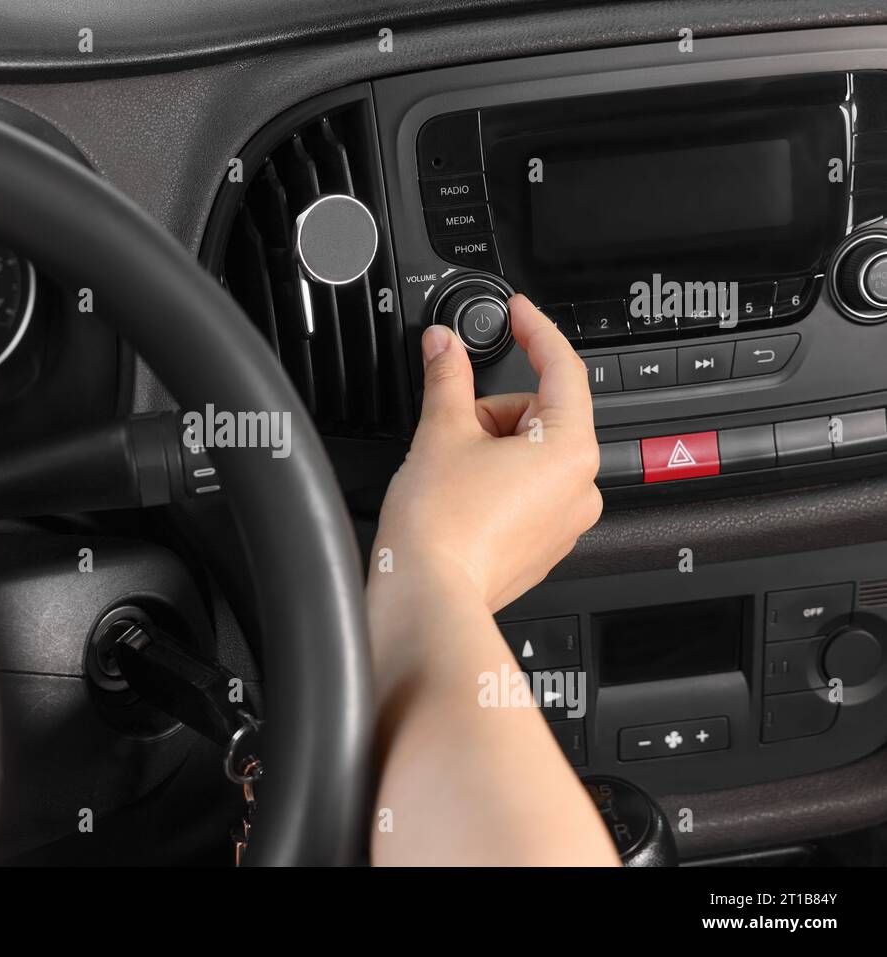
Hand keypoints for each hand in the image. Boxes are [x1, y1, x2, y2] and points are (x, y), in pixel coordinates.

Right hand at [370, 295, 601, 613]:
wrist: (427, 596)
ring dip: (489, 448)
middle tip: (451, 432)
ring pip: (529, 454)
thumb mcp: (441, 432)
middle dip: (491, 413)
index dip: (535, 331)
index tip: (517, 312)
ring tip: (451, 474)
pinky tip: (460, 498)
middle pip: (538, 415)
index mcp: (569, 450)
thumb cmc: (441, 529)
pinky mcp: (542, 545)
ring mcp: (564, 521)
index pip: (562, 369)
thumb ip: (447, 376)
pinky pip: (524, 490)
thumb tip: (444, 344)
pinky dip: (493, 482)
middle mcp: (579, 487)